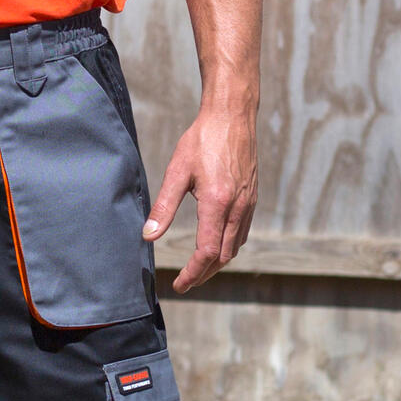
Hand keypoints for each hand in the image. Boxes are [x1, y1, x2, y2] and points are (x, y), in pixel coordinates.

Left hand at [142, 104, 256, 292]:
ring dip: (216, 264)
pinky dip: (228, 248)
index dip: (192, 273)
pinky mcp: (252, 198)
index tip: (179, 285)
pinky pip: (242, 233)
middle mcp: (238, 208)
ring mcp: (248, 204)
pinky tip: (216, 248)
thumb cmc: (203, 139)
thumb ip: (163, 207)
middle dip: (203, 274)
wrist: (233, 114)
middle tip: (185, 283)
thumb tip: (149, 237)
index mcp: (218, 203)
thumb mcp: (177, 171)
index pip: (206, 252)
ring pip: (234, 248)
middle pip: (222, 257)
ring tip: (198, 271)